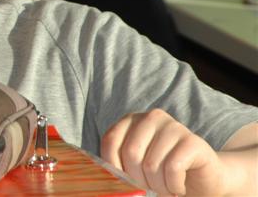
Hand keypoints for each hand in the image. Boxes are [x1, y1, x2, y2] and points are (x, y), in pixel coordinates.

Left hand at [101, 109, 224, 195]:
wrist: (205, 181)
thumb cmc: (163, 175)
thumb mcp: (136, 167)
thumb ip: (118, 166)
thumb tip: (102, 179)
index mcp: (132, 120)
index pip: (110, 141)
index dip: (114, 168)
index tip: (127, 183)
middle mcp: (151, 118)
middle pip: (130, 154)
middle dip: (139, 180)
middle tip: (151, 188)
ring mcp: (174, 127)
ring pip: (151, 164)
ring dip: (158, 187)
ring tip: (166, 189)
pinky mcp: (192, 141)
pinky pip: (172, 168)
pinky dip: (173, 186)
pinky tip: (179, 187)